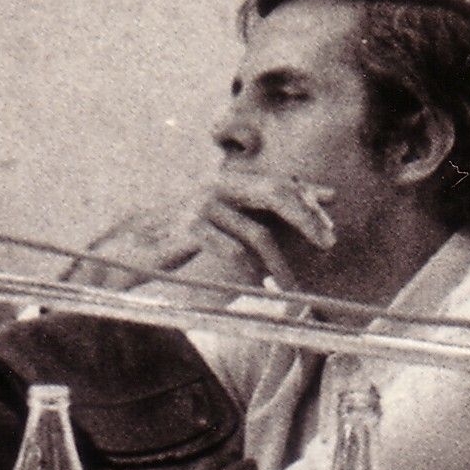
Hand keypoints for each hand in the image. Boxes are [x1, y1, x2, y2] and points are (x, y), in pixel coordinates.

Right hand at [77, 175, 336, 296]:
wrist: (136, 246)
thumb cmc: (187, 235)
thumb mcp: (225, 219)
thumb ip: (258, 212)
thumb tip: (308, 207)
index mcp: (229, 183)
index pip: (278, 181)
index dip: (307, 191)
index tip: (334, 200)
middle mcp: (218, 187)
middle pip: (275, 194)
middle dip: (306, 218)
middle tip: (329, 243)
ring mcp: (202, 205)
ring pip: (257, 233)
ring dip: (280, 264)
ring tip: (290, 288)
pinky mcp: (188, 228)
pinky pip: (231, 249)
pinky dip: (248, 268)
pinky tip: (256, 283)